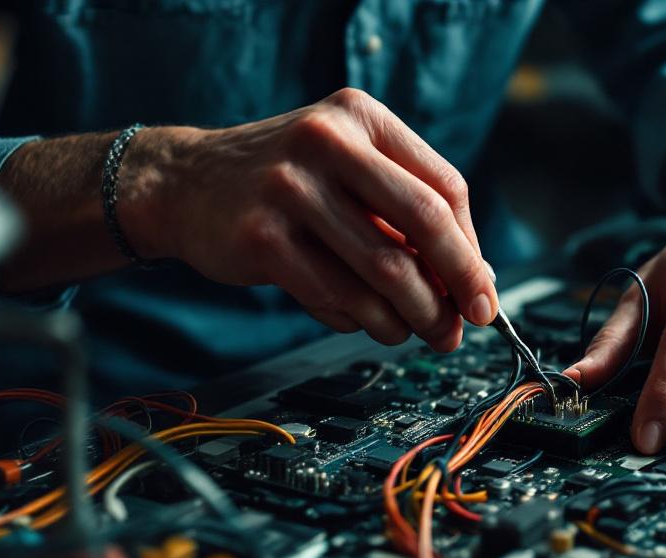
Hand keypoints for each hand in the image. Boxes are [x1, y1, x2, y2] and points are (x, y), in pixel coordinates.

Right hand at [118, 88, 496, 351]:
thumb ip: (403, 211)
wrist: (183, 183)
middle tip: (464, 324)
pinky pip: (335, 296)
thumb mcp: (345, 166)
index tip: (482, 292)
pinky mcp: (261, 238)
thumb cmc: (282, 181)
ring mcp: (290, 189)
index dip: (471, 250)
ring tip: (417, 332)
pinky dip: (359, 319)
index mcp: (360, 117)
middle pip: (424, 224)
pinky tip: (362, 321)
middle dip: (455, 286)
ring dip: (411, 316)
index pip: (445, 188)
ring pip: (383, 270)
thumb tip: (472, 280)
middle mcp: (327, 142)